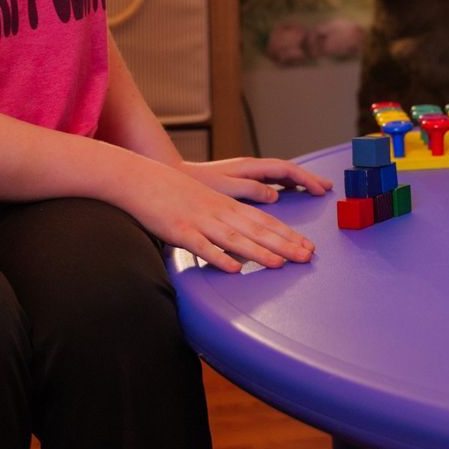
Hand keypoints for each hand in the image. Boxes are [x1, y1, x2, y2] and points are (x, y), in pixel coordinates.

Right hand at [128, 161, 317, 272]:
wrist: (141, 179)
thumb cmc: (173, 192)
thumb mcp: (206, 201)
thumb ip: (226, 219)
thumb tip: (244, 242)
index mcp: (227, 205)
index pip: (264, 220)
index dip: (288, 234)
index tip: (307, 246)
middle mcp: (219, 212)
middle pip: (257, 229)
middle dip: (285, 244)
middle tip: (307, 256)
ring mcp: (200, 221)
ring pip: (235, 238)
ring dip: (260, 252)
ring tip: (281, 263)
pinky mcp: (180, 231)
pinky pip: (203, 247)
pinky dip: (220, 258)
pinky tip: (235, 269)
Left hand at [183, 156, 332, 203]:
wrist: (174, 175)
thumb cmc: (197, 183)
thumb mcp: (224, 187)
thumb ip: (250, 189)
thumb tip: (275, 195)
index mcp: (250, 168)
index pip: (286, 170)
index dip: (306, 179)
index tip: (321, 190)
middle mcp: (251, 168)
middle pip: (287, 171)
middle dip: (309, 179)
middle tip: (328, 188)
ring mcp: (247, 172)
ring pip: (280, 175)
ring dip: (299, 182)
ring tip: (314, 190)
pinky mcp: (241, 179)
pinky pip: (270, 180)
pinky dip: (285, 185)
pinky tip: (289, 192)